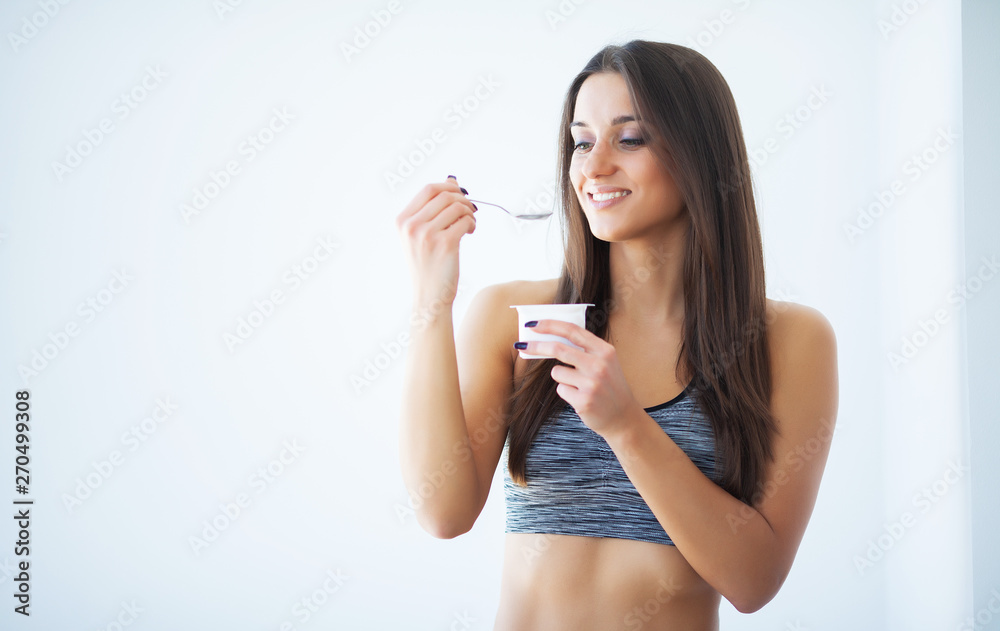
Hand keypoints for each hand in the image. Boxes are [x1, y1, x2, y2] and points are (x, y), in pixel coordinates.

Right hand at [395, 176, 476, 305]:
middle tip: (469, 209)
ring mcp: (427, 235)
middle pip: (444, 195)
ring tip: (469, 223)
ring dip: (469, 212)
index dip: (448, 187)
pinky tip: (469, 231)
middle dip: (462, 199)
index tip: (459, 194)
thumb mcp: (420, 235)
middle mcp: (412, 226)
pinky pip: (465, 221)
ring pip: (457, 207)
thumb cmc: (427, 264)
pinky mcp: (445, 244)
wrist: (428, 295)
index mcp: (402, 220)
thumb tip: (451, 181)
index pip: (428, 189)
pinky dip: (472, 223)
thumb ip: (432, 208)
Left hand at [517, 319, 641, 439]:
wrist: (623, 417)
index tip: (533, 324)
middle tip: (521, 346)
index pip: (572, 331)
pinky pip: (560, 389)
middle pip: (558, 349)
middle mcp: (599, 365)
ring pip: (556, 372)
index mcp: (604, 351)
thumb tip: (550, 337)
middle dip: (536, 346)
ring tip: (579, 386)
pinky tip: (581, 398)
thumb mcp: (605, 362)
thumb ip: (583, 349)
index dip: (550, 325)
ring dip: (561, 378)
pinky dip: (566, 392)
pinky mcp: (583, 401)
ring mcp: (591, 384)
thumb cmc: (608, 386)